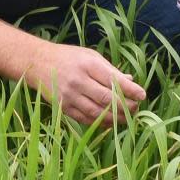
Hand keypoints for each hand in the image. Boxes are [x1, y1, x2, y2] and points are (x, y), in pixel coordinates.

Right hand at [28, 42, 146, 126]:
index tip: (142, 95)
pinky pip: (85, 119)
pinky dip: (100, 123)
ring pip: (97, 113)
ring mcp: (70, 96)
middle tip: (137, 109)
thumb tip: (130, 81)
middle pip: (107, 99)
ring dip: (115, 118)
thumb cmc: (68, 57)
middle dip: (126, 106)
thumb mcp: (90, 56)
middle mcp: (78, 81)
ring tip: (127, 118)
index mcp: (87, 65)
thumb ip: (110, 70)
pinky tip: (110, 122)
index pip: (113, 80)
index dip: (130, 90)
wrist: (37, 62)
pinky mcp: (63, 107)